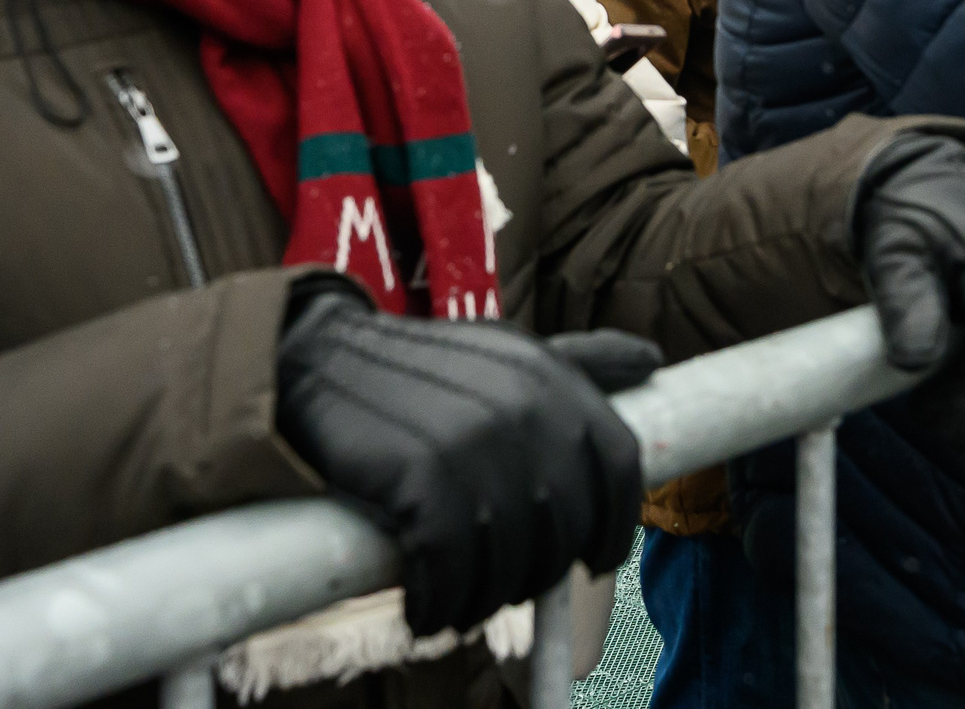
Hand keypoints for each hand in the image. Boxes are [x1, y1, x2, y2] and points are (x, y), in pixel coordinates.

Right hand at [274, 287, 647, 635]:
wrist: (314, 359)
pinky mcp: (419, 478)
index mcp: (551, 376)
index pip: (621, 465)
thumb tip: (649, 360)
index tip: (593, 561)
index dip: (615, 526)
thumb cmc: (420, 370)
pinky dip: (438, 604)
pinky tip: (425, 610)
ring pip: (510, 561)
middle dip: (536, 572)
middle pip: (565, 528)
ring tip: (459, 603)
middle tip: (503, 586)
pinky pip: (451, 571)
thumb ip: (577, 362)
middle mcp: (523, 406)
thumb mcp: (505, 353)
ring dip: (484, 600)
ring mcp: (472, 442)